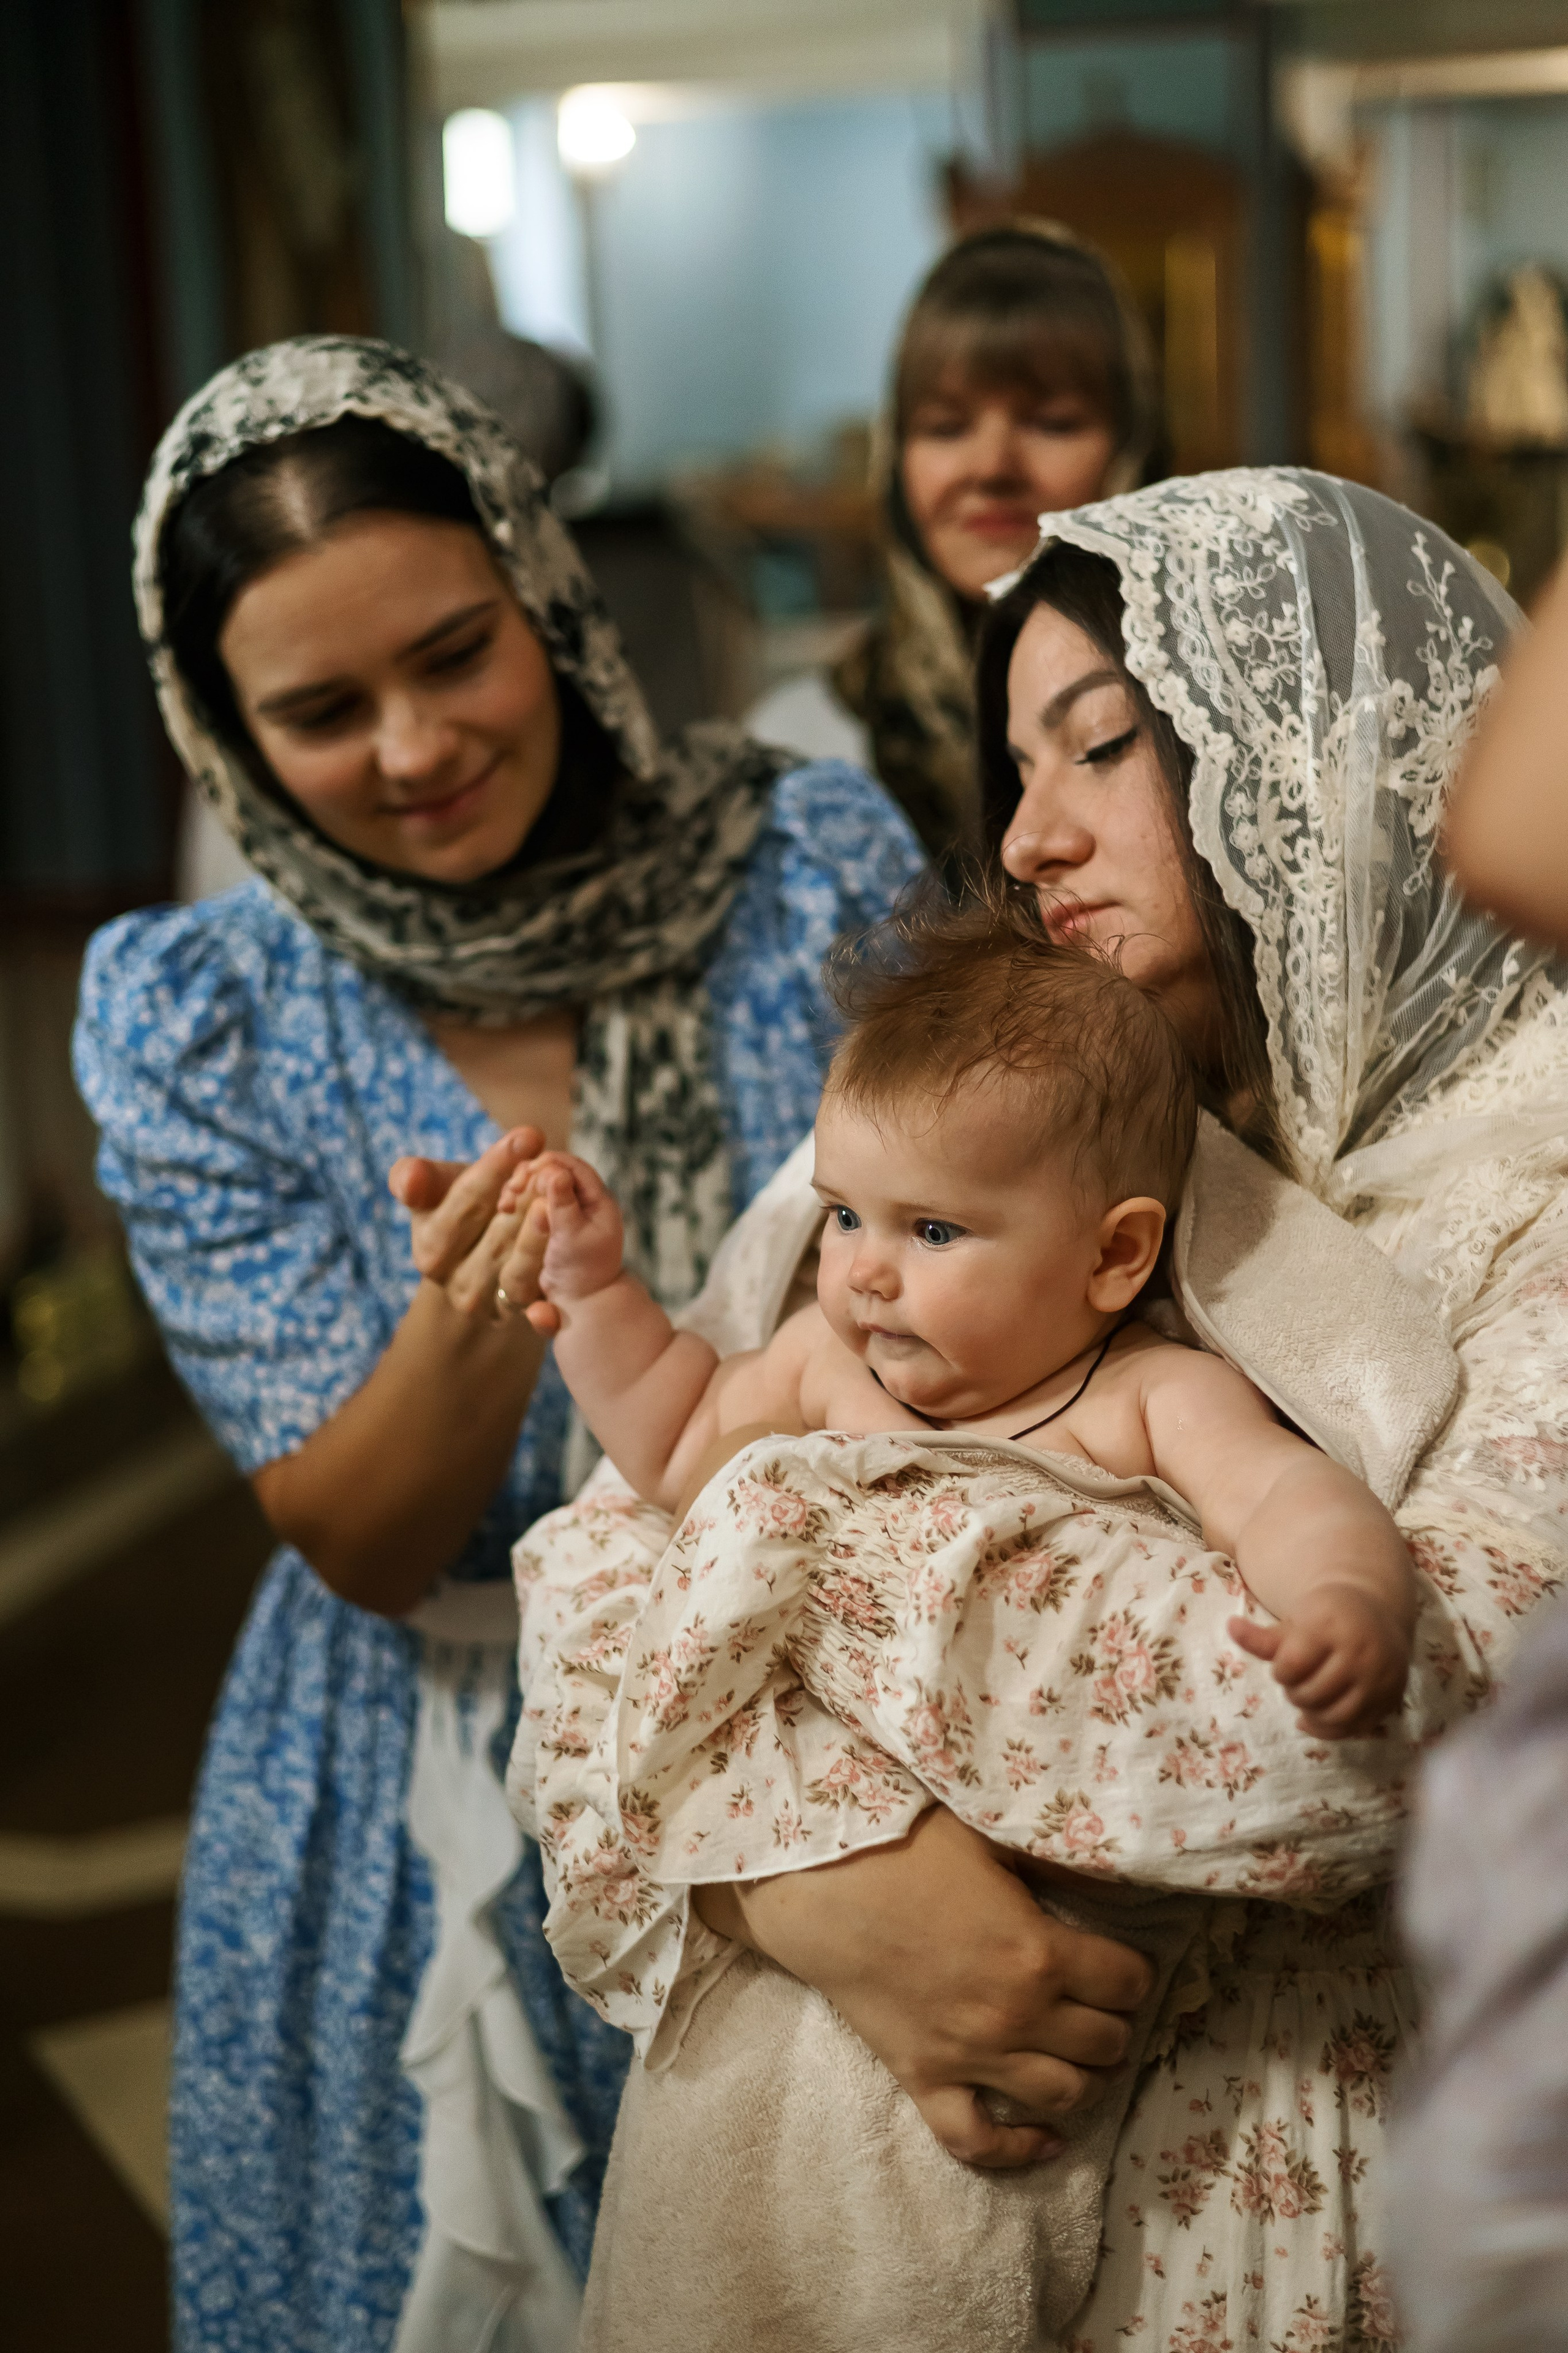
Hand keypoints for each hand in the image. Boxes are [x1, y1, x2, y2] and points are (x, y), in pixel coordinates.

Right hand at [387, 1127, 544, 1319]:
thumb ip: (417, 1178)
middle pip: (497, 1235)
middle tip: (552, 1164)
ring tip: (559, 1197)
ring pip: (519, 1265)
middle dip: (527, 1196)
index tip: (527, 1136)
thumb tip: (410, 1177)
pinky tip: (563, 1233)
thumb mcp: (433, 1189)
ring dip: (541, 1232)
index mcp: (430, 1248)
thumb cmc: (456, 1209)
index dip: (496, 1169)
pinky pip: (537, 1292)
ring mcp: (489, 1302)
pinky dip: (549, 1261)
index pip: (466, 1202)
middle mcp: (457, 1282)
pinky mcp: (518, 1311)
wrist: (475, 1257)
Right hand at [492, 1151, 624, 1335]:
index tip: (525, 1175)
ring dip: (521, 1186)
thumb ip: (563, 1204)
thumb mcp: (572, 1236)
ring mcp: (568, 1208)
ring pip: (541, 1182)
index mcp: (598, 1200)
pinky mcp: (552, 1219)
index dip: (549, 1164)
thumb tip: (555, 1171)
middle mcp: (585, 1199)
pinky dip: (518, 1199)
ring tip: (506, 1203)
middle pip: (555, 1170)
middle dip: (530, 1174)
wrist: (581, 1300)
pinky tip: (505, 1208)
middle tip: (512, 1190)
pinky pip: (533, 1198)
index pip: (574, 1167)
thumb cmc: (582, 1271)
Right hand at [695, 1805, 1153, 2169]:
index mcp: (1039, 1953)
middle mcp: (1015, 2015)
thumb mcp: (991, 1839)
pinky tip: (1045, 2138)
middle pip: (1104, 2043)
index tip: (1122, 1964)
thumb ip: (1052, 1865)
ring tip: (1083, 2054)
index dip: (1133, 1972)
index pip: (1127, 1982)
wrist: (821, 1886)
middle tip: (1102, 2004)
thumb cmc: (906, 1848)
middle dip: (1114, 2022)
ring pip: (1063, 2095)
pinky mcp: (925, 2079)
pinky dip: (1018, 2150)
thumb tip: (1107, 1877)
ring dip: (1087, 2077)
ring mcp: (970, 2055)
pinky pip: (979, 2141)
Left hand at [1230, 1581, 1411, 1736]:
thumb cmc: (1327, 1615)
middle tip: (1297, 1680)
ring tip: (1308, 1696)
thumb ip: (1264, 1636)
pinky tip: (1316, 1718)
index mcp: (1331, 1627)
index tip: (1285, 1663)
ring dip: (1311, 1712)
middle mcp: (1360, 1653)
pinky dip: (1330, 1730)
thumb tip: (1230, 1626)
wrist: (1377, 1612)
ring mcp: (1379, 1679)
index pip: (1292, 1665)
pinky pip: (1355, 1729)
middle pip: (1312, 1694)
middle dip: (1295, 1691)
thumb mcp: (1296, 1619)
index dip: (1281, 1671)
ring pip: (1334, 1716)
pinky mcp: (1390, 1699)